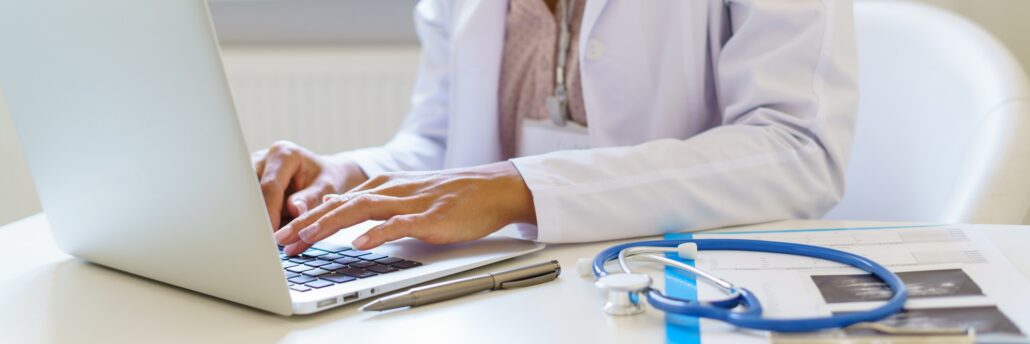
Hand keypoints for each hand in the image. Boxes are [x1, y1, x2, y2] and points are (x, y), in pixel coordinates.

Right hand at [251, 141, 367, 229]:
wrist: (324, 175)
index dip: (268, 212)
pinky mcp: (248, 184)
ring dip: (254, 217)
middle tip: (262, 238)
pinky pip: (246, 203)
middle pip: (250, 191)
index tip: (270, 233)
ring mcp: (252, 171)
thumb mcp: (327, 188)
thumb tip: (295, 210)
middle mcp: (263, 159)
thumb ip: (311, 198)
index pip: (270, 186)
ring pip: (244, 199)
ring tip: (264, 234)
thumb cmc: (327, 179)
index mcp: (283, 154)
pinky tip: (263, 228)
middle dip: (255, 215)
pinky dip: (255, 218)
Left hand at [273, 161, 535, 255]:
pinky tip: (358, 243)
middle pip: (340, 205)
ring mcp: (410, 202)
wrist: (492, 188)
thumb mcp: (405, 197)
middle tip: (280, 241)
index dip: (306, 217)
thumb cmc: (452, 197)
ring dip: (330, 225)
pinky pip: (398, 224)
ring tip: (306, 238)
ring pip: (361, 211)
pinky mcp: (429, 216)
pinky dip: (376, 233)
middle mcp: (391, 190)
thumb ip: (373, 205)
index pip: (335, 201)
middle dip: (307, 223)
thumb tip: (338, 213)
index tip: (281, 234)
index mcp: (383, 186)